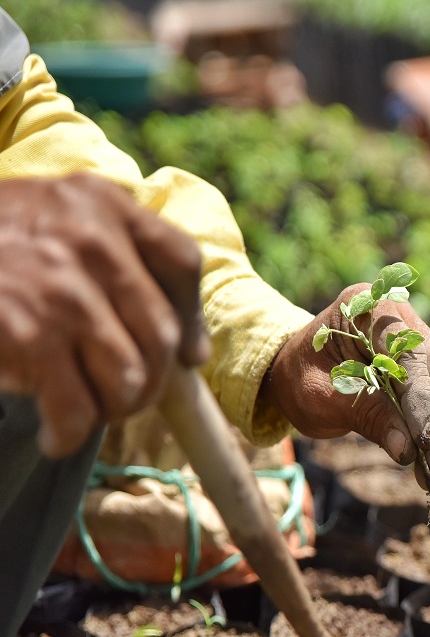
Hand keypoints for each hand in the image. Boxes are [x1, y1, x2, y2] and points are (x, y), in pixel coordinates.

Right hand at [0, 175, 208, 456]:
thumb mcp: (54, 217)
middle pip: (163, 333)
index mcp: (101, 202)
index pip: (181, 260)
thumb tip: (192, 350)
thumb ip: (121, 256)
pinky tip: (58, 434)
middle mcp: (89, 238)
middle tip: (125, 397)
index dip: (194, 318)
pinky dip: (71, 432)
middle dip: (152, 379)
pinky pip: (78, 405)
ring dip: (116, 408)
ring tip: (92, 412)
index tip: (187, 354)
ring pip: (131, 377)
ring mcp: (60, 289)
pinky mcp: (27, 334)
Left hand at [264, 284, 429, 485]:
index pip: (407, 357)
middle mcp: (400, 316)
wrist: (292, 371)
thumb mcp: (323, 399)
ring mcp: (415, 336)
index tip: (423, 443)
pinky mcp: (423, 362)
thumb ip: (368, 416)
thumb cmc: (300, 378)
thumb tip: (407, 451)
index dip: (419, 402)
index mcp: (368, 307)